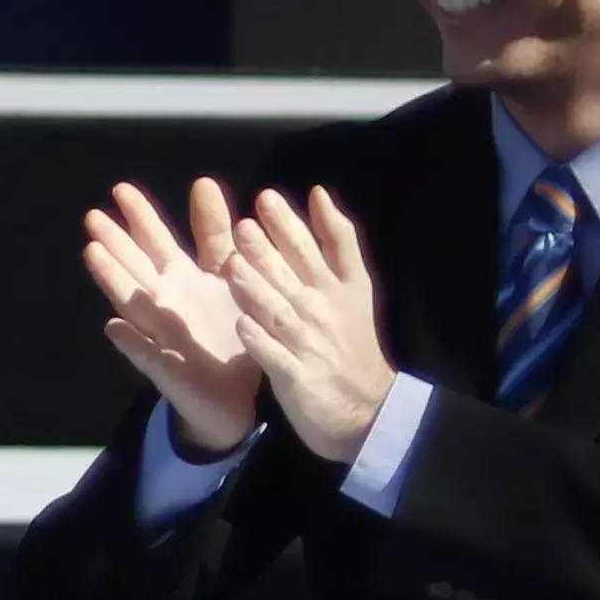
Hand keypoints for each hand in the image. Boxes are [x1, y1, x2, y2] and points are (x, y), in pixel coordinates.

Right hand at [82, 179, 265, 457]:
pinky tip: (113, 328)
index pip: (156, 241)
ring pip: (133, 303)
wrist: (237, 396)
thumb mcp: (231, 274)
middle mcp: (164, 303)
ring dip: (113, 279)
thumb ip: (217, 234)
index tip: (122, 190)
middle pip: (135, 266)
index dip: (140, 217)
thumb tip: (203, 182)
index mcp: (181, 279)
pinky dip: (131, 343)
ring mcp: (161, 335)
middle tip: (94, 215)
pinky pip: (148, 355)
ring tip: (93, 254)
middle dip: (116, 242)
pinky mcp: (168, 370)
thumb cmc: (230, 331)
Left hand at [216, 184, 398, 461]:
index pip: (315, 247)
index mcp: (337, 286)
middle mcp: (321, 311)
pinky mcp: (296, 376)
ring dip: (256, 290)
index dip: (291, 223)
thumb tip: (317, 194)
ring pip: (278, 312)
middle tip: (243, 226)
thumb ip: (337, 240)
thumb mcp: (355, 286)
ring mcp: (308, 344)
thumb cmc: (351, 338)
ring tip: (232, 266)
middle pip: (293, 276)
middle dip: (268, 250)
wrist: (366, 405)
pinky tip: (241, 325)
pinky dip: (259, 341)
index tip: (265, 198)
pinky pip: (273, 356)